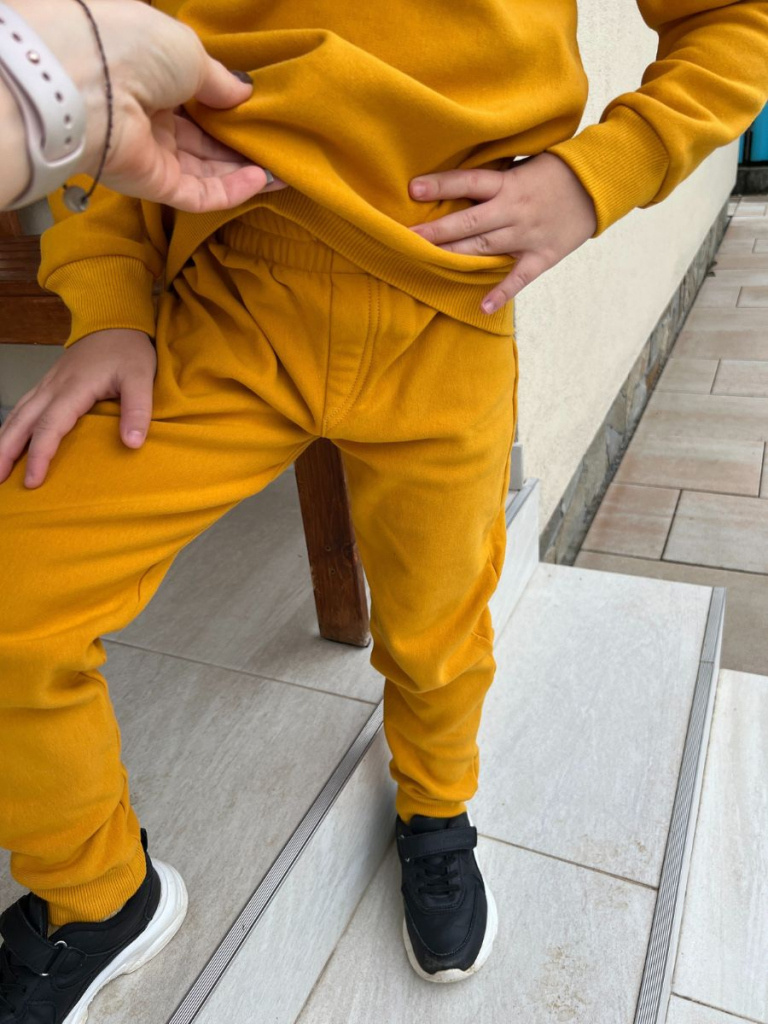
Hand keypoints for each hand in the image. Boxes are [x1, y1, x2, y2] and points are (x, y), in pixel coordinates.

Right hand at [0, 329, 155, 487]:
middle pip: (22, 422)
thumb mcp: (141, 377)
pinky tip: (7, 441)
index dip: (39, 455)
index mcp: (73, 388)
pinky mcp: (48, 384)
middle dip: (5, 451)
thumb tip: (132, 444)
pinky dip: (11, 426)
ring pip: (17, 414)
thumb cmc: (128, 351)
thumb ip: (138, 410)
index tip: (32, 480)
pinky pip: (23, 407)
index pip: (49, 426)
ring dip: (3, 440)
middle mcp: (53, 387)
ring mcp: (47, 384)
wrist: (114, 321)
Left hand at [4, 0, 287, 211]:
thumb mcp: (189, 52)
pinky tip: (261, 180)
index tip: (260, 115)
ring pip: (203, 169)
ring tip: (280, 169)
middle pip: (202, 138)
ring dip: (242, 171)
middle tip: (279, 149)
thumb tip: (245, 93)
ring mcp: (150, 153)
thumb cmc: (136, 48)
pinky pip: (197, 193)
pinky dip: (230, 190)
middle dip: (240, 146)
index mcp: (150, 74)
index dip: (228, 108)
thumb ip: (220, 80)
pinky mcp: (152, 185)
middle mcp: (148, 115)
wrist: (89, 84)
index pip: (194, 98)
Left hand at [407, 152, 596, 312]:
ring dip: (456, 256)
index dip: (441, 185)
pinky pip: (520, 277)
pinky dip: (502, 292)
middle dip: (437, 230)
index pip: (469, 181)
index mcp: (509, 183)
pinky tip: (483, 307)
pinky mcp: (542, 255)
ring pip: (486, 247)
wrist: (598, 186)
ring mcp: (527, 235)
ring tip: (427, 262)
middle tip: (407, 237)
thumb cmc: (555, 172)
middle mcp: (514, 209)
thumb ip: (495, 175)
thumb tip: (459, 181)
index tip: (413, 189)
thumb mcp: (524, 164)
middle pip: (469, 221)